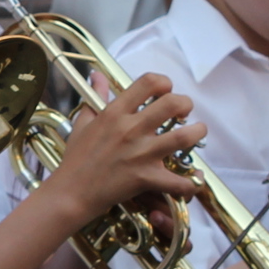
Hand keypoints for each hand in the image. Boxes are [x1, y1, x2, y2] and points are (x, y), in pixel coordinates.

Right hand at [37, 73, 196, 222]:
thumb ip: (96, 97)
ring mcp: (140, 154)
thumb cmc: (76, 158)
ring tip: (197, 133)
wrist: (71, 192)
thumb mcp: (83, 122)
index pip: (148, 82)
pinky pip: (177, 181)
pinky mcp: (145, 178)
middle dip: (186, 104)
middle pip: (172, 104)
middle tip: (184, 113)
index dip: (164, 82)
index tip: (165, 91)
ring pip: (183, 137)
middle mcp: (131, 129)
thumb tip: (97, 75)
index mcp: (115, 113)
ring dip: (197, 133)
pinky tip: (192, 181)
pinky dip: (190, 184)